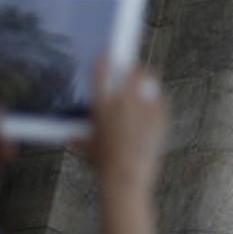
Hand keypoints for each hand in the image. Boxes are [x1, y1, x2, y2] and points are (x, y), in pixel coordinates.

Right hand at [81, 62, 167, 195]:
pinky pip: (161, 98)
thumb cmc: (103, 165)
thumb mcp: (86, 148)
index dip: (104, 59)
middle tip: (131, 65)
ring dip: (145, 75)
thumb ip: (79, 136)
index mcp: (101, 106)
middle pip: (128, 70)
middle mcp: (122, 103)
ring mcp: (143, 110)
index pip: (101, 71)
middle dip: (129, 65)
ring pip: (148, 79)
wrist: (126, 179)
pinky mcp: (159, 119)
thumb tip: (72, 135)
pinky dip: (158, 96)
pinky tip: (156, 95)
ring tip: (146, 74)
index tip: (107, 54)